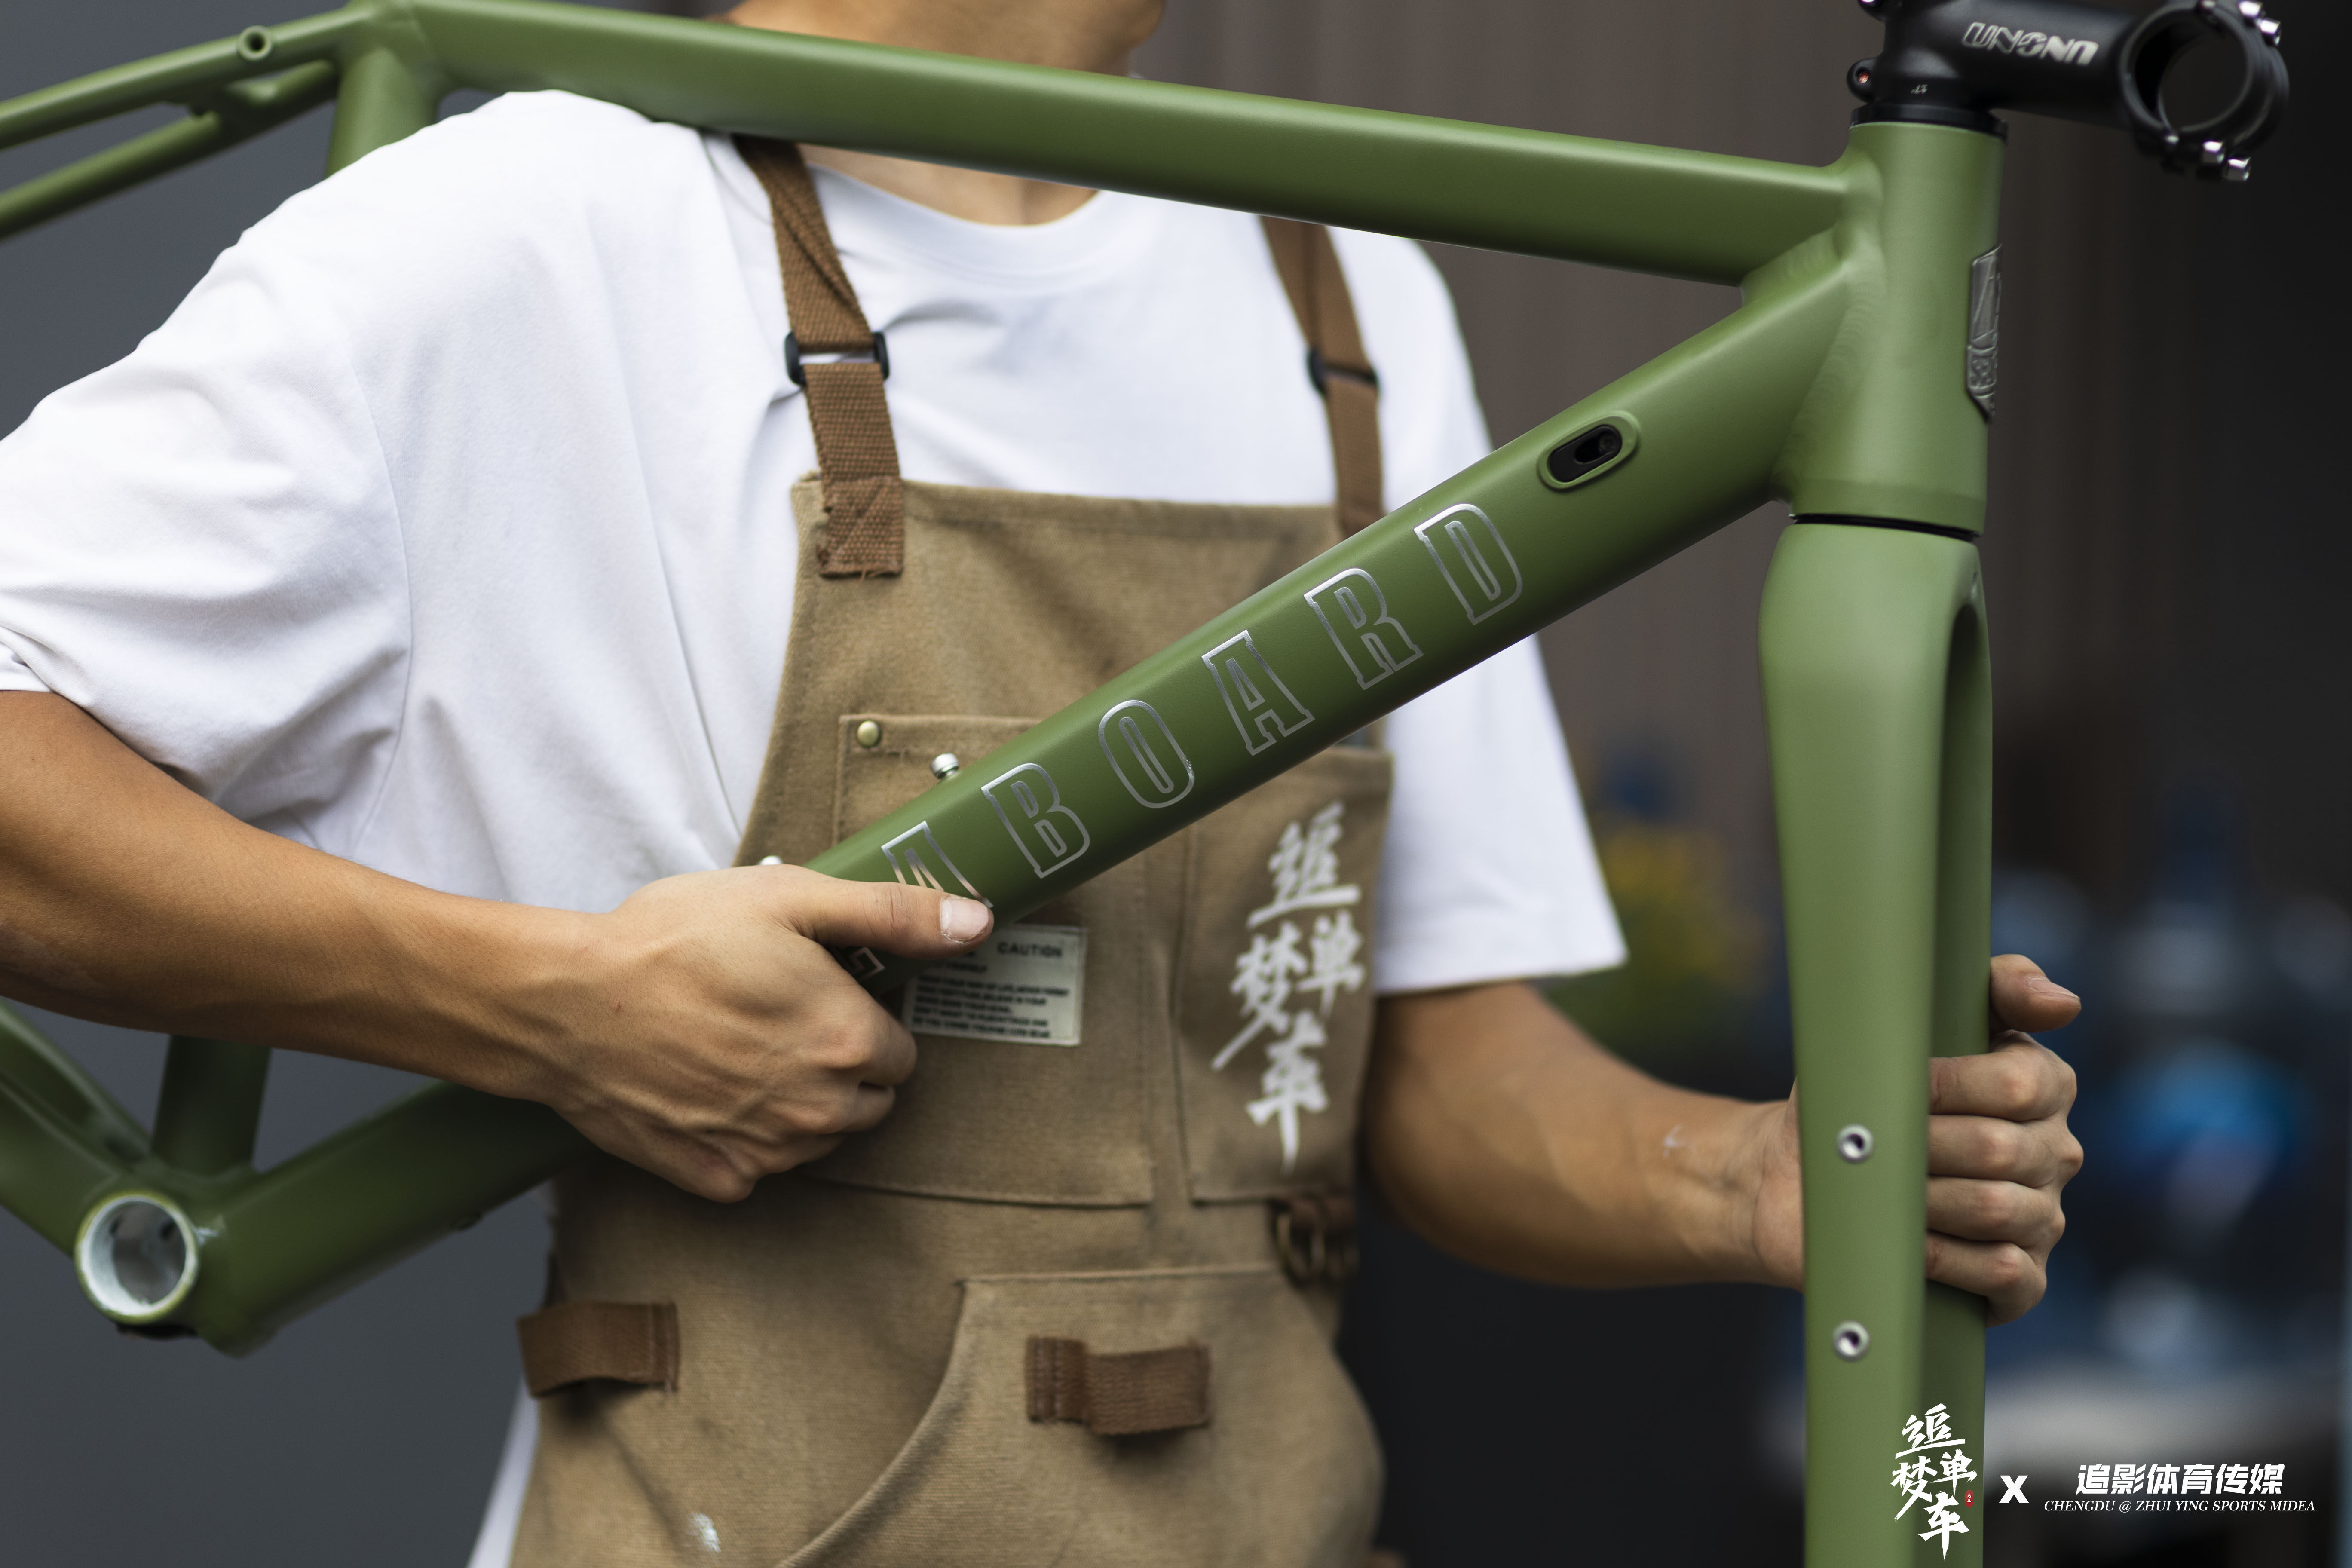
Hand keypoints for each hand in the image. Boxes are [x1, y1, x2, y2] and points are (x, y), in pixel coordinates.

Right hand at [517, 865, 991, 1200]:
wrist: (568, 1003)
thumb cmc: (674, 941)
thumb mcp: (793, 900)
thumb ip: (895, 915)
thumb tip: (977, 922)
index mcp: (849, 1042)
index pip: (901, 1053)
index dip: (866, 1020)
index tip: (824, 995)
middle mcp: (818, 1109)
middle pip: (870, 1101)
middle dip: (843, 1066)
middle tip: (781, 1018)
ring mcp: (766, 1152)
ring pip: (819, 1137)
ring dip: (800, 1103)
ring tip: (741, 1047)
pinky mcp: (716, 1177)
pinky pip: (759, 1167)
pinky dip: (745, 1137)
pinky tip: (709, 1088)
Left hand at [1746, 954, 2082, 1323]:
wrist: (1797, 1174)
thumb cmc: (1856, 1094)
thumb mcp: (1903, 1023)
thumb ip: (1994, 988)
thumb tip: (2063, 1002)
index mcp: (2041, 1087)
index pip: (2023, 1083)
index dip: (1948, 1086)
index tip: (1897, 1085)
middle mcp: (2054, 1152)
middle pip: (2001, 1150)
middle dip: (1923, 1145)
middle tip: (1874, 1144)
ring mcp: (2042, 1218)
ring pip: (2001, 1210)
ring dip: (1926, 1200)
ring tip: (1882, 1190)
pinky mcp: (2022, 1278)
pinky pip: (2007, 1273)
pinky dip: (1949, 1258)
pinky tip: (1908, 1244)